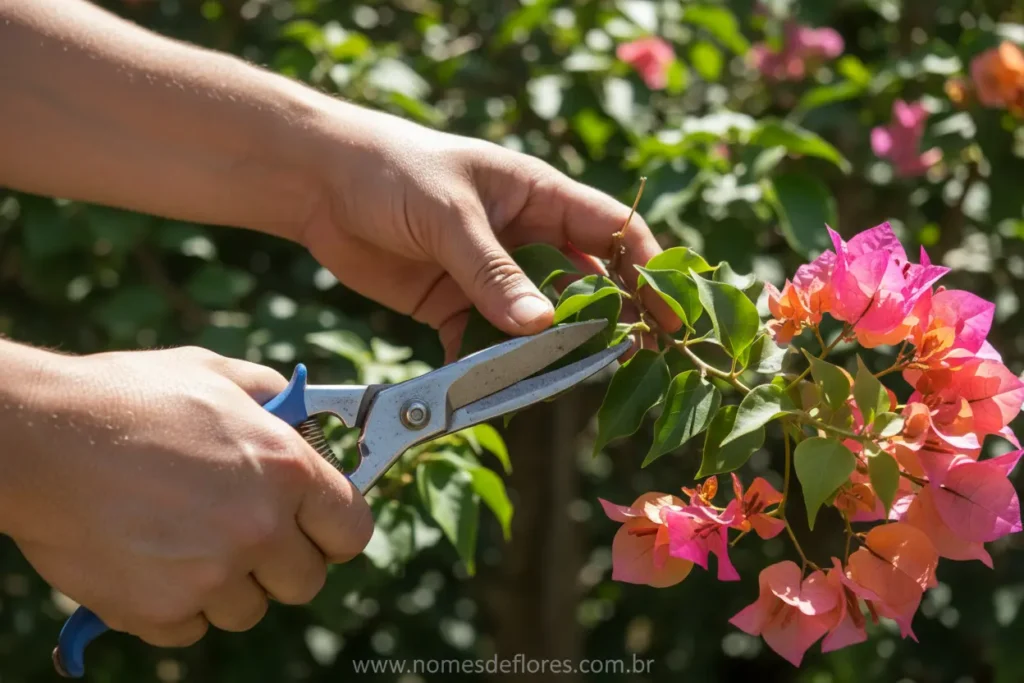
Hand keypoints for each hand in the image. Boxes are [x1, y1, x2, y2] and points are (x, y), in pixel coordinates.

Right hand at [3, 346, 371, 646]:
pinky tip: (153, 561)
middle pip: (306, 581)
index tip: (317, 528)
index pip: (353, 531)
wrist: (42, 438)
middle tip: (248, 535)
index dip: (336, 531)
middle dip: (283, 562)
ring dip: (228, 585)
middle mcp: (259, 528)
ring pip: (249, 610)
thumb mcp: (217, 374)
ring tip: (188, 540)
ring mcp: (210, 575)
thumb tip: (305, 423)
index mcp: (288, 470)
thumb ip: (275, 401)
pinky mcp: (159, 610)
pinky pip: (192, 628)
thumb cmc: (130, 396)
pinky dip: (177, 606)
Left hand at [302, 105, 678, 360]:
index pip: (612, 232)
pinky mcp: (453, 301)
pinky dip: (490, 364)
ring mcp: (490, 273)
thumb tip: (543, 329)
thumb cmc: (392, 171)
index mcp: (538, 195)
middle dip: (607, 319)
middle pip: (584, 282)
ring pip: (536, 319)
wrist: (319, 183)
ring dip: (547, 350)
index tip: (669, 315)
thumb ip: (494, 272)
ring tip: (559, 381)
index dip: (647, 271)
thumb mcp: (450, 215)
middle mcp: (524, 236)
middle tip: (628, 359)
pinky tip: (489, 384)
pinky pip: (485, 340)